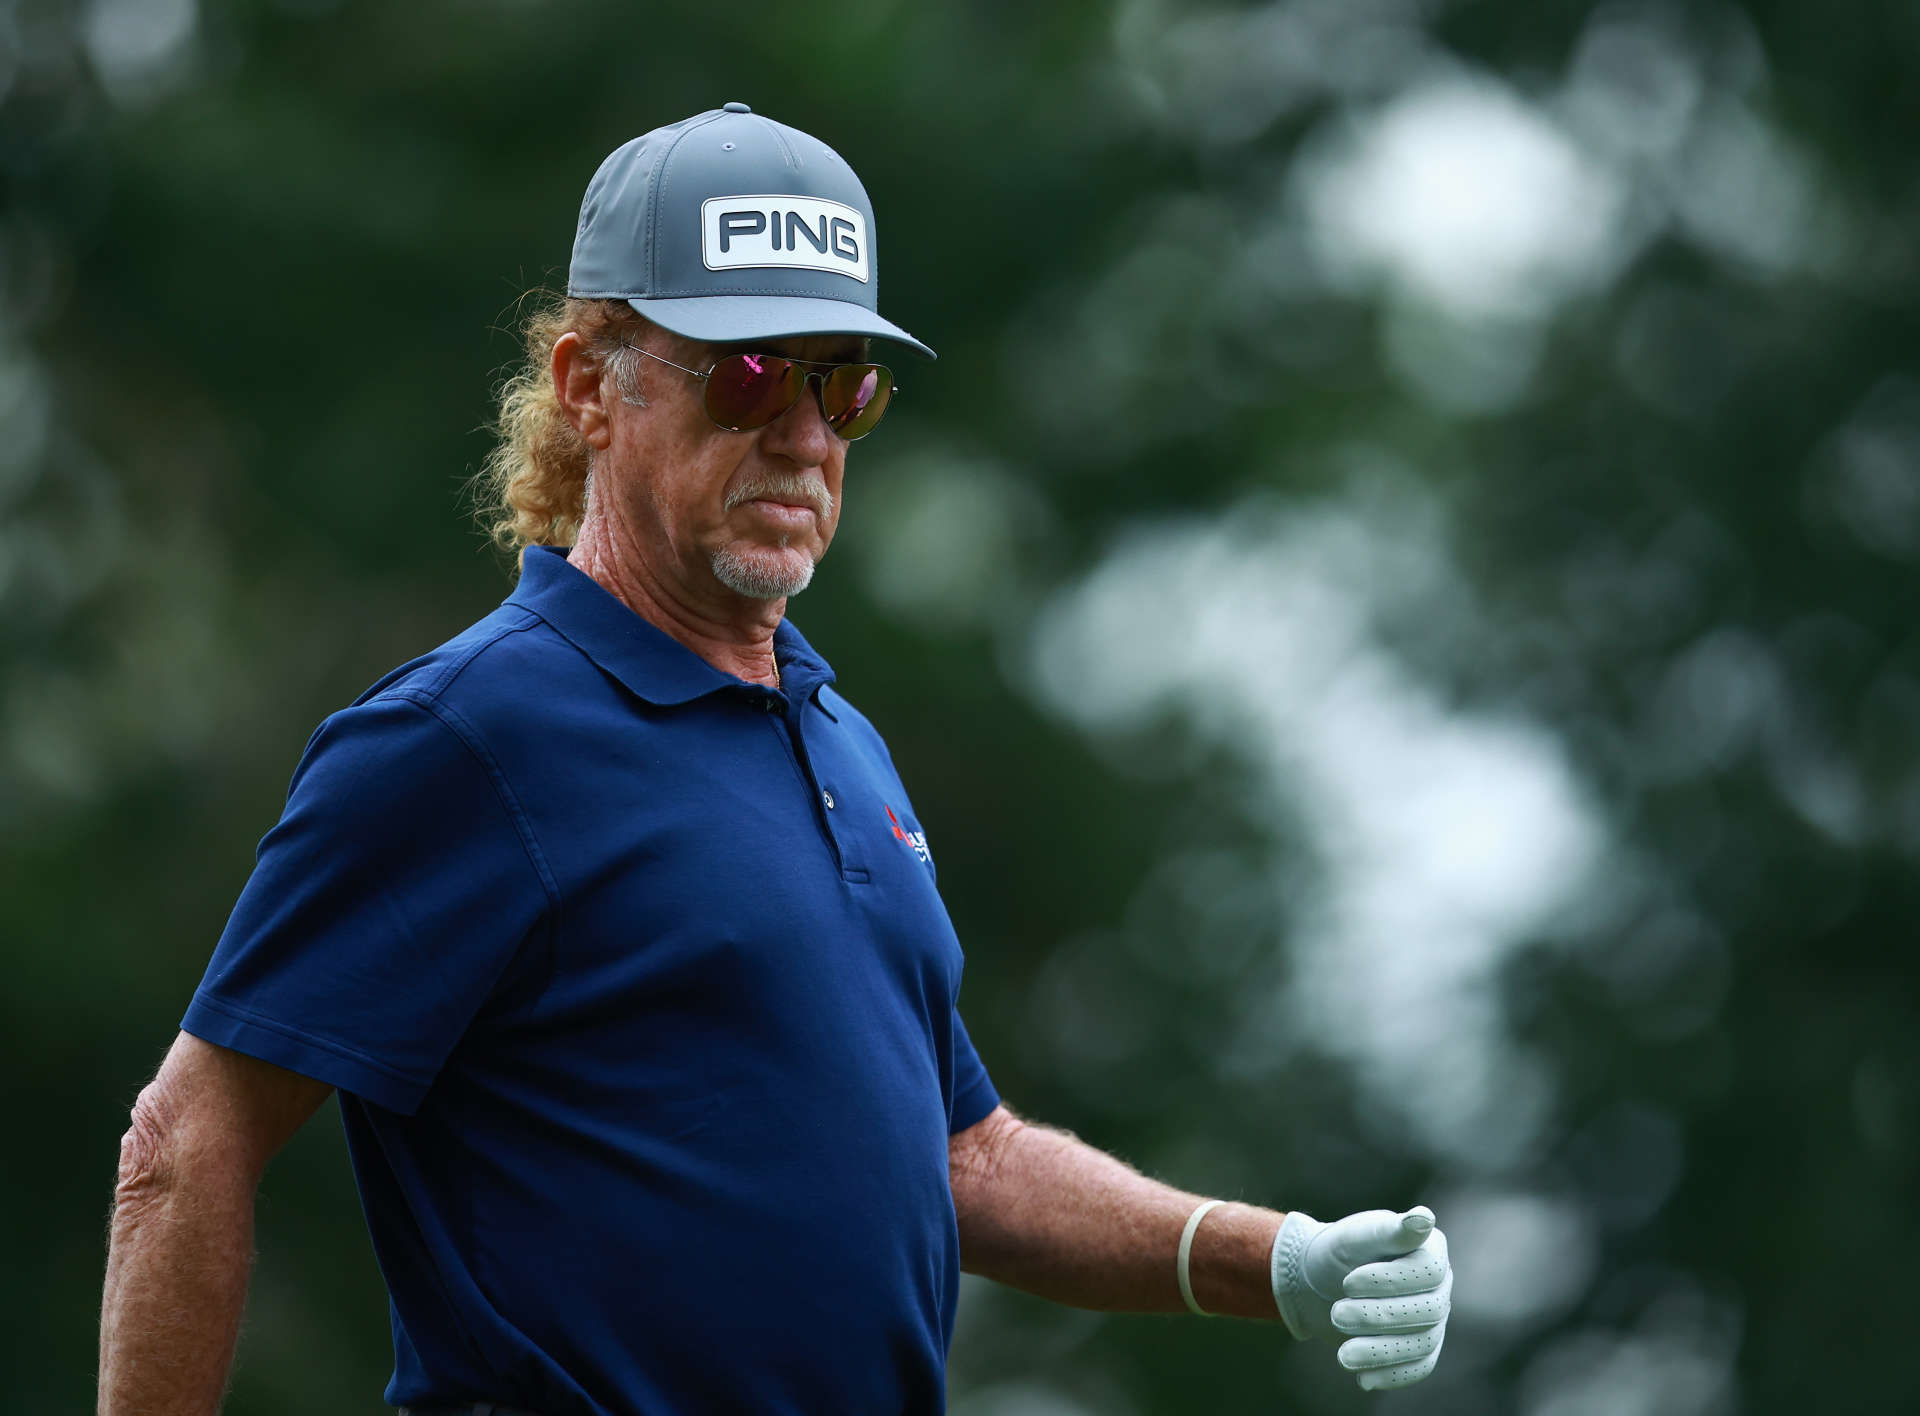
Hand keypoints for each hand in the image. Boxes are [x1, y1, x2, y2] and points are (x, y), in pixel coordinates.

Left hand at [1269, 1205, 1450, 1390]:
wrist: (1321, 1282)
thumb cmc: (1340, 1252)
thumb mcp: (1356, 1236)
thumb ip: (1389, 1230)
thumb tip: (1424, 1218)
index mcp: (1430, 1250)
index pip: (1428, 1271)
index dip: (1391, 1280)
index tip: (1348, 1282)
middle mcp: (1439, 1286)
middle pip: (1427, 1310)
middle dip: (1379, 1317)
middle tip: (1337, 1314)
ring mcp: (1434, 1319)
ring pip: (1422, 1343)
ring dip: (1382, 1352)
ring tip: (1342, 1356)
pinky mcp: (1421, 1346)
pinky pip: (1418, 1367)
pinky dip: (1393, 1375)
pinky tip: (1363, 1378)